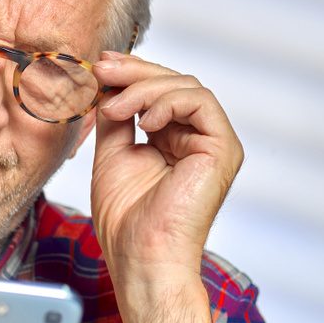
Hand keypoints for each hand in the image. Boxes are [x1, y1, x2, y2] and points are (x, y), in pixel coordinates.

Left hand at [89, 52, 242, 282]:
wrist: (141, 256)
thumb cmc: (126, 221)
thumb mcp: (112, 155)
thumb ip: (116, 119)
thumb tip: (107, 84)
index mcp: (172, 140)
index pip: (156, 93)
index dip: (130, 74)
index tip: (100, 65)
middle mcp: (196, 139)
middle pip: (172, 83)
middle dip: (134, 72)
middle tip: (103, 69)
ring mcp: (213, 143)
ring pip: (185, 87)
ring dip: (144, 89)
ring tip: (114, 109)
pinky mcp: (223, 148)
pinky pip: (200, 102)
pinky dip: (167, 102)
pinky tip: (142, 122)